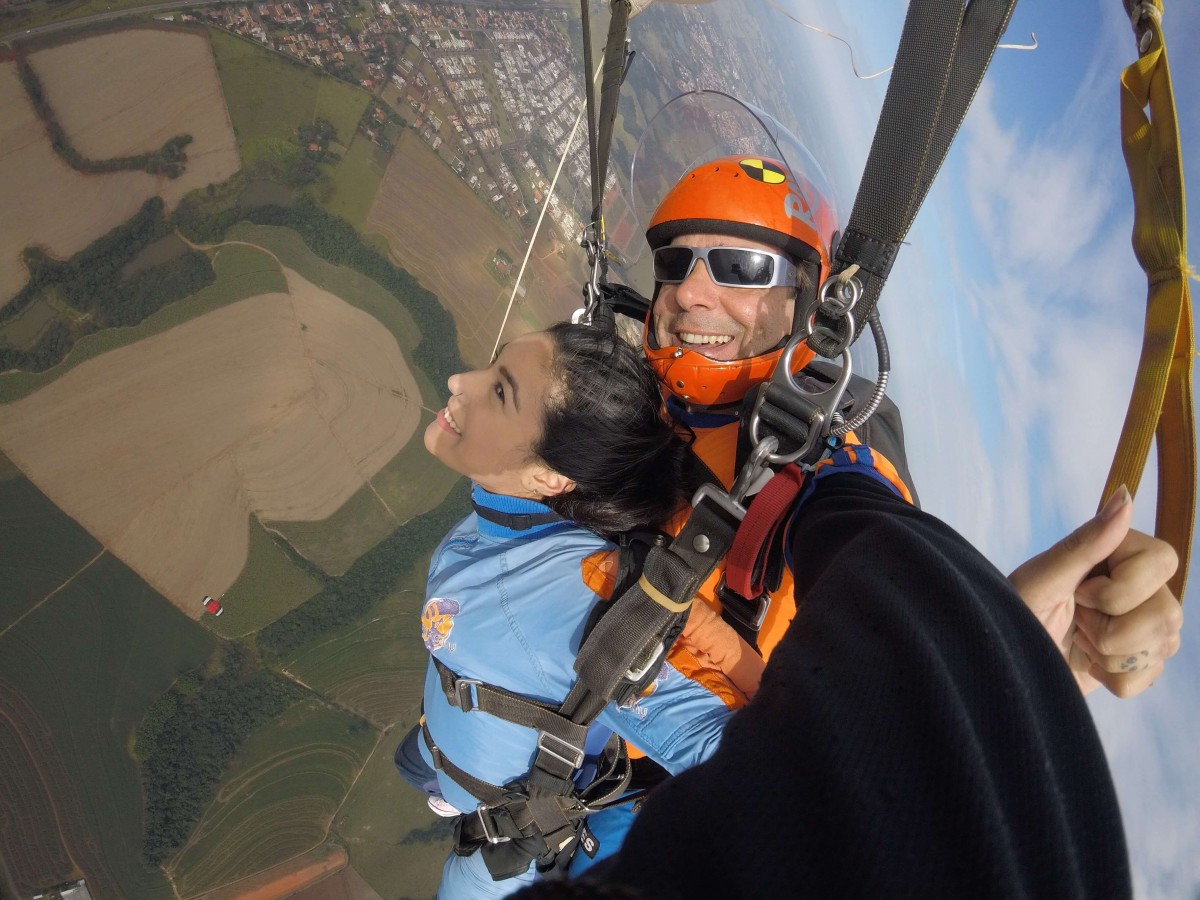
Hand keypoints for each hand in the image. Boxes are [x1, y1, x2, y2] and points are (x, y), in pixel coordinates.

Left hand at [1008, 485, 1181, 696]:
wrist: (999, 668)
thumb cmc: (1008, 615)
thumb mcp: (1040, 580)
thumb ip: (1085, 543)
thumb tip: (1125, 496)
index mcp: (1111, 556)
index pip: (1163, 560)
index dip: (1124, 588)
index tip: (1080, 593)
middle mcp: (1133, 587)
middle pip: (1169, 611)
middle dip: (1114, 631)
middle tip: (1076, 624)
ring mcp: (1138, 625)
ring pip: (1165, 644)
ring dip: (1111, 655)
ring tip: (1078, 643)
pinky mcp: (1134, 661)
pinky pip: (1150, 675)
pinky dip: (1113, 679)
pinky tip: (1087, 665)